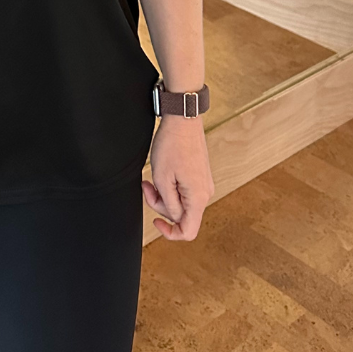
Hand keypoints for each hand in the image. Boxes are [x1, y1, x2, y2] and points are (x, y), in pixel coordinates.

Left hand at [142, 115, 213, 240]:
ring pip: (181, 202)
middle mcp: (205, 193)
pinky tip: (161, 174)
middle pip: (181, 215)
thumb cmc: (172, 145)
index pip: (188, 231)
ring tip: (150, 178)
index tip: (155, 221)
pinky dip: (169, 186)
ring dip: (163, 194)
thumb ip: (168, 205)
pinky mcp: (199, 175)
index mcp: (198, 198)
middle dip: (160, 204)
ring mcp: (203, 183)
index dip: (170, 233)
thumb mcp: (163, 179)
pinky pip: (183, 191)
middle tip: (147, 186)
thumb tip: (174, 217)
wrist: (182, 119)